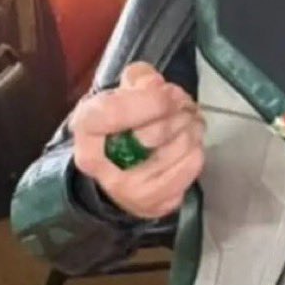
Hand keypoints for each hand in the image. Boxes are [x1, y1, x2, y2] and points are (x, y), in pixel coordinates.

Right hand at [71, 62, 204, 218]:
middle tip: (182, 105)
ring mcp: (131, 193)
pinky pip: (191, 168)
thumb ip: (140, 79)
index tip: (168, 93)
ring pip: (180, 148)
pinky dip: (197, 149)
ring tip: (187, 121)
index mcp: (87, 130)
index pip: (115, 113)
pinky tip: (189, 144)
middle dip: (177, 112)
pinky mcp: (157, 205)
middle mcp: (103, 169)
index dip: (150, 100)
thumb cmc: (121, 126)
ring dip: (192, 127)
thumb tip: (158, 86)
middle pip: (154, 133)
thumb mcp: (122, 92)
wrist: (119, 171)